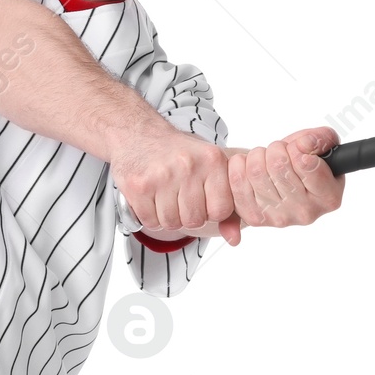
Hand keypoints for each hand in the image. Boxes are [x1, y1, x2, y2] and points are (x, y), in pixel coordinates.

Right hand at [109, 120, 241, 243]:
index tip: (201, 198)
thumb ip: (227, 206)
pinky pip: (150, 222)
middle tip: (179, 197)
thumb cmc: (180, 157)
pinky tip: (151, 197)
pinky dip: (150, 216)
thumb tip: (235, 240)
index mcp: (213, 160)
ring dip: (167, 217)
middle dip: (187, 216)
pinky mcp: (139, 186)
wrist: (139, 134)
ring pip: (171, 224)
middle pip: (195, 220)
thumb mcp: (211, 170)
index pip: (221, 211)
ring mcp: (162, 175)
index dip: (210, 211)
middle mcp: (189, 166)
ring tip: (164, 196)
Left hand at [229, 126, 344, 229]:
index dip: (298, 147)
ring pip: (257, 171)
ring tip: (265, 159)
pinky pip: (238, 180)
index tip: (298, 147)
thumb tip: (307, 143)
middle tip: (279, 152)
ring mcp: (280, 218)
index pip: (307, 164)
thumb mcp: (319, 146)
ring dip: (257, 155)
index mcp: (329, 197)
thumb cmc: (300, 164)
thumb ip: (322, 139)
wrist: (277, 181)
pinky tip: (249, 167)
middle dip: (276, 148)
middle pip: (279, 165)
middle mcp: (306, 212)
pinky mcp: (255, 217)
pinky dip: (240, 165)